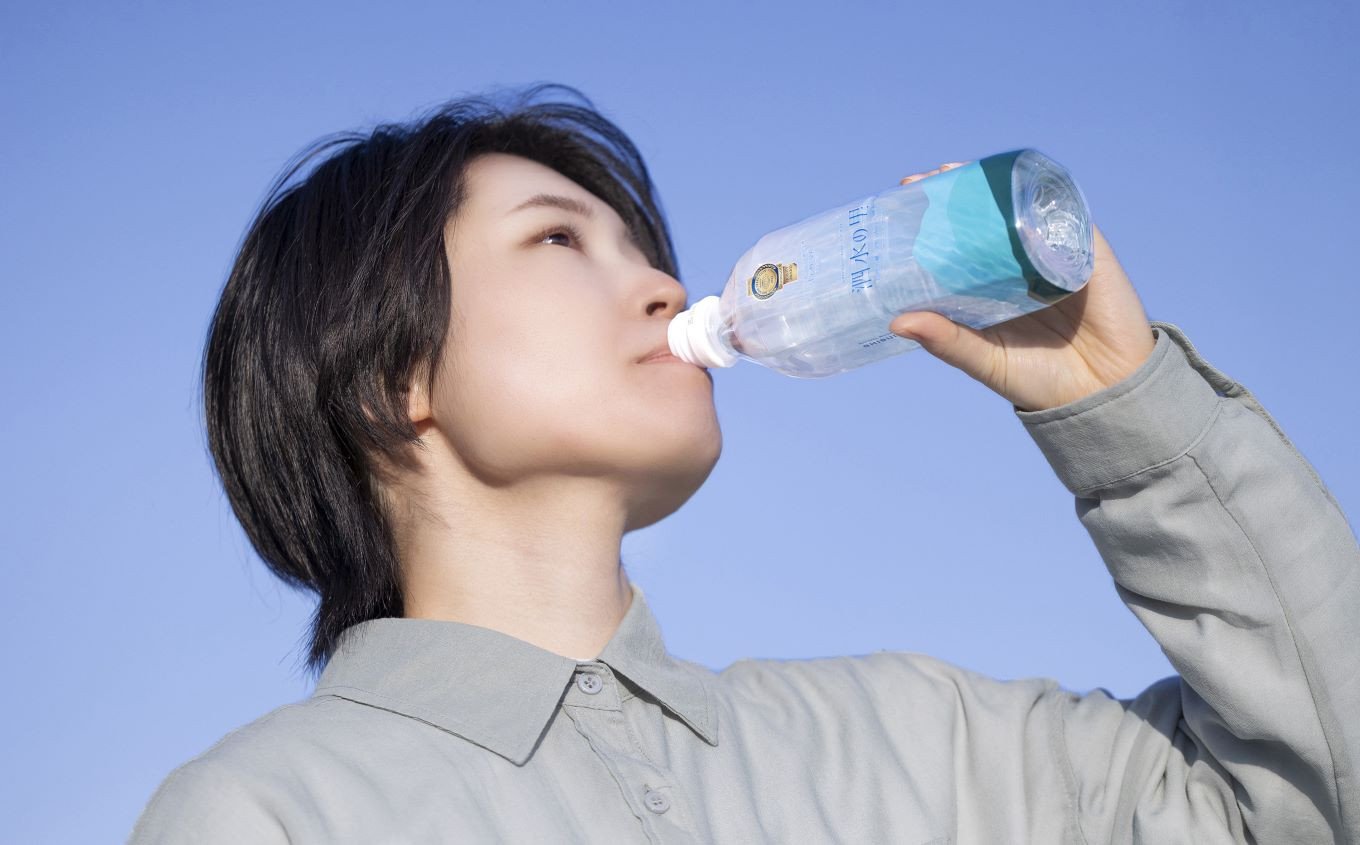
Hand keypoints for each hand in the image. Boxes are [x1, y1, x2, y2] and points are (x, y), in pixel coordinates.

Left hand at [889, 162, 1156, 412]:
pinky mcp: (1087, 253)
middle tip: (924, 180)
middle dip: (956, 195)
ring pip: (1020, 209)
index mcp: (990, 287)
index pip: (956, 246)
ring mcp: (1052, 255)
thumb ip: (945, 340)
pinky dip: (1043, 198)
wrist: (1103, 393)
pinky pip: (1065, 216)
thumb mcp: (984, 360)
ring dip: (993, 186)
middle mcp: (1018, 265)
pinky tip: (1017, 186)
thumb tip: (896, 322)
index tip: (903, 199)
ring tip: (959, 172)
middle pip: (985, 219)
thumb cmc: (1039, 379)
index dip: (932, 223)